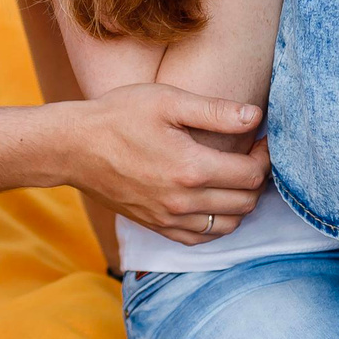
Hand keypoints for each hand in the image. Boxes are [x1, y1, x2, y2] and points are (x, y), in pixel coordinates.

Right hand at [70, 84, 270, 243]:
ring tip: (235, 176)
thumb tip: (256, 116)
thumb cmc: (118, 116)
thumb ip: (216, 111)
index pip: (252, 174)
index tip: (261, 138)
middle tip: (252, 154)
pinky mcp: (156, 226)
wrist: (73, 146)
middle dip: (258, 178)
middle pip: (246, 202)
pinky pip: (200, 238)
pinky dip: (217, 224)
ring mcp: (168, 218)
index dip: (265, 155)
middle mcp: (183, 201)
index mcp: (191, 168)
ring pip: (228, 225)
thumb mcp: (167, 100)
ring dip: (241, 203)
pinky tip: (213, 201)